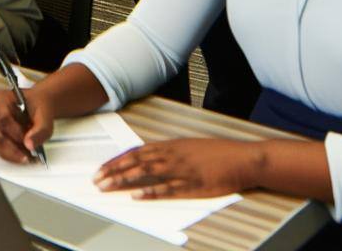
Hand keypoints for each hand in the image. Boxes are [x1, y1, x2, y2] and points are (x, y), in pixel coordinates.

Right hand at [0, 87, 55, 162]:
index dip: (16, 133)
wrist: (39, 104)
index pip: (3, 119)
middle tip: (29, 155)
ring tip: (29, 156)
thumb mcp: (45, 113)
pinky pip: (0, 148)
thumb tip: (30, 144)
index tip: (29, 142)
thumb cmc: (39, 104)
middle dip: (13, 148)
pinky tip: (24, 155)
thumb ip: (40, 129)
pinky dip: (13, 154)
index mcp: (1, 98)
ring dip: (13, 153)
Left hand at [94, 138, 264, 198]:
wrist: (244, 159)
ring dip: (125, 180)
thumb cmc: (219, 153)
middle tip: (97, 179)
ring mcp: (182, 170)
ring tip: (108, 186)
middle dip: (114, 170)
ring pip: (147, 173)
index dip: (117, 160)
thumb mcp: (190, 146)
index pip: (136, 152)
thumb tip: (149, 156)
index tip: (102, 168)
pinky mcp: (193, 185)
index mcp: (171, 146)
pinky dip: (151, 192)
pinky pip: (168, 189)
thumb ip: (169, 151)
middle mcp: (173, 156)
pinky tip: (137, 195)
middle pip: (137, 162)